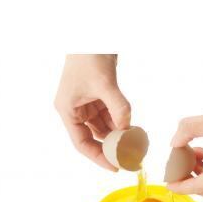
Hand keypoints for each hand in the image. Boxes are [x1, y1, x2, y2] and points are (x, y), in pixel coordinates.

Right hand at [54, 54, 130, 169]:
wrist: (93, 34)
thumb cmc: (90, 55)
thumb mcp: (105, 84)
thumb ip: (118, 108)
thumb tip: (129, 129)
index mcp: (68, 110)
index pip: (81, 143)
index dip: (97, 157)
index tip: (114, 167)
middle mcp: (76, 110)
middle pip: (93, 138)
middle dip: (111, 147)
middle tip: (129, 158)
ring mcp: (87, 105)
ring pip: (104, 128)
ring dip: (118, 135)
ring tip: (134, 145)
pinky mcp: (98, 98)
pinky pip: (110, 117)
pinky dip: (121, 123)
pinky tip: (133, 129)